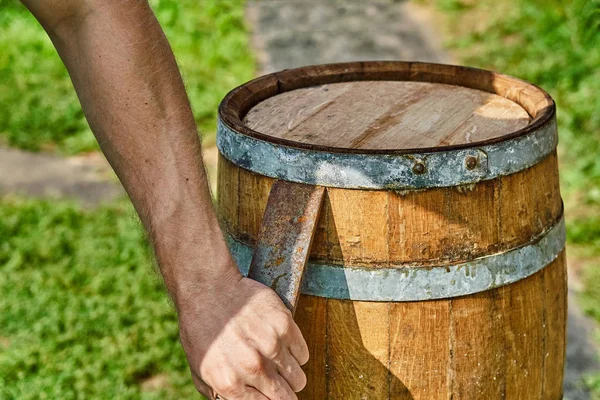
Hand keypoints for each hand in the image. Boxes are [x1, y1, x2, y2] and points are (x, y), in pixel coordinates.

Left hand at [178, 272, 308, 398]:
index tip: (271, 398)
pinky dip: (296, 354)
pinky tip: (282, 345)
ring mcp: (271, 346)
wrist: (208, 290)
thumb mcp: (201, 370)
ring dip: (291, 375)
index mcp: (230, 384)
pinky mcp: (284, 325)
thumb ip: (222, 395)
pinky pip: (303, 354)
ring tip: (277, 363)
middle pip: (286, 398)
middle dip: (284, 395)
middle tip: (279, 387)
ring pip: (298, 378)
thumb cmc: (201, 330)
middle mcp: (253, 368)